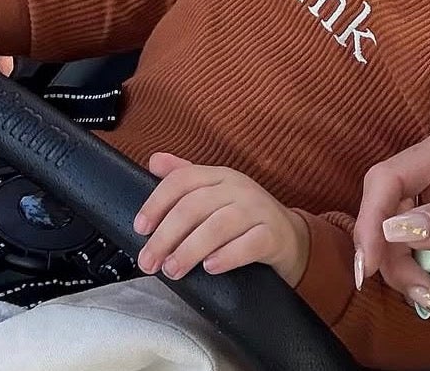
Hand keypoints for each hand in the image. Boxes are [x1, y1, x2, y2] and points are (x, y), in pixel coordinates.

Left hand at [134, 153, 310, 286]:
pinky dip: (227, 256)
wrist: (289, 238)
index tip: (140, 228)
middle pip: (195, 205)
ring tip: (173, 270)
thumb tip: (154, 160)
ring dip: (190, 249)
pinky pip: (250, 243)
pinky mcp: (273, 235)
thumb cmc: (243, 218)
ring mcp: (259, 210)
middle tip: (149, 262)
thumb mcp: (215, 194)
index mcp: (220, 176)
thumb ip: (185, 178)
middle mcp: (239, 188)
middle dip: (166, 235)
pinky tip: (210, 267)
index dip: (157, 202)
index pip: (183, 179)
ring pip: (219, 225)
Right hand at [354, 131, 429, 348]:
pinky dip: (414, 290)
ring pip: (385, 247)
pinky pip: (398, 270)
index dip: (373, 217)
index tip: (371, 263)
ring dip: (405, 280)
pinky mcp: (429, 255)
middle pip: (379, 213)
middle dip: (389, 258)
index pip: (389, 177)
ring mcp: (429, 220)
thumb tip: (396, 227)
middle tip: (420, 289)